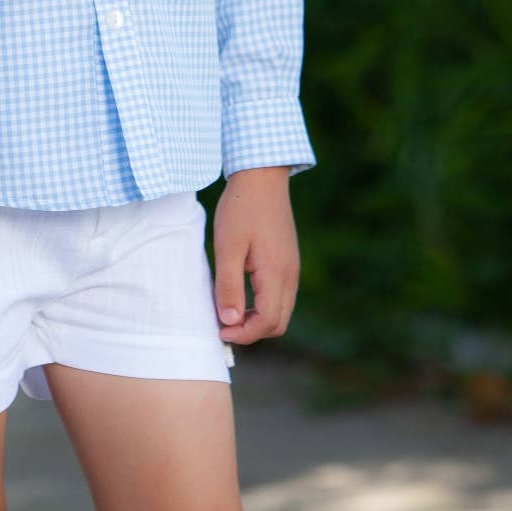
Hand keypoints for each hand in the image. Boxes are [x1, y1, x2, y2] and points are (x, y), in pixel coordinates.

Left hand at [212, 166, 298, 347]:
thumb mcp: (227, 247)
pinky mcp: (288, 260)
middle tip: (223, 324)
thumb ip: (229, 286)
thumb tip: (230, 322)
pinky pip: (281, 295)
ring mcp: (292, 268)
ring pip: (281, 310)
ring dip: (258, 318)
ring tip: (229, 310)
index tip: (219, 331)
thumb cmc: (241, 209)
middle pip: (278, 323)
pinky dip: (263, 304)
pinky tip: (242, 294)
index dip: (243, 334)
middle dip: (252, 331)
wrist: (261, 176)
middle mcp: (290, 275)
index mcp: (276, 274)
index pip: (266, 322)